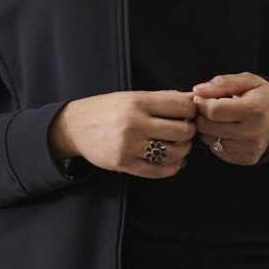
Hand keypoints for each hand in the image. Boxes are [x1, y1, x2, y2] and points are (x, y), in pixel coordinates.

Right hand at [49, 90, 196, 178]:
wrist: (75, 127)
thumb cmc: (107, 108)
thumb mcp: (132, 96)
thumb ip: (162, 98)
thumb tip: (192, 98)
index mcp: (137, 102)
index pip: (180, 106)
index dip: (192, 110)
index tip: (190, 113)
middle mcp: (134, 123)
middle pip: (181, 131)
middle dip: (189, 131)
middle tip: (185, 130)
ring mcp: (129, 146)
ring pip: (172, 153)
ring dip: (183, 150)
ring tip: (180, 145)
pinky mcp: (124, 164)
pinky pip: (157, 171)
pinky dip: (172, 168)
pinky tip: (173, 161)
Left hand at [192, 72, 268, 165]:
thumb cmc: (263, 97)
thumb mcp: (247, 81)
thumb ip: (222, 83)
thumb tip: (198, 91)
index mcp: (253, 110)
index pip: (213, 111)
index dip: (202, 103)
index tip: (202, 97)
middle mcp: (252, 133)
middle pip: (208, 127)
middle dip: (202, 115)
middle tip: (208, 106)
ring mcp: (249, 149)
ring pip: (210, 140)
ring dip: (208, 128)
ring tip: (219, 118)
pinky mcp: (246, 159)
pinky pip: (217, 151)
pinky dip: (216, 139)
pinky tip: (226, 129)